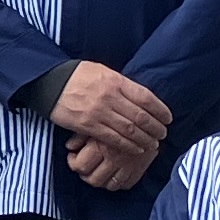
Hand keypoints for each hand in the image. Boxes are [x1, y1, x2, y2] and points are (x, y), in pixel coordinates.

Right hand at [51, 61, 170, 189]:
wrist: (50, 82)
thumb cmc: (78, 75)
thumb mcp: (103, 71)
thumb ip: (121, 84)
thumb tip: (140, 97)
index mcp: (116, 81)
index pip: (146, 97)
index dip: (160, 110)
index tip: (168, 118)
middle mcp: (110, 97)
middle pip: (141, 116)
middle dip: (155, 128)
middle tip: (163, 134)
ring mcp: (99, 112)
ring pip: (129, 130)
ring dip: (145, 139)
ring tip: (153, 144)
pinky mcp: (88, 125)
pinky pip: (113, 139)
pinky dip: (128, 145)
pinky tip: (136, 148)